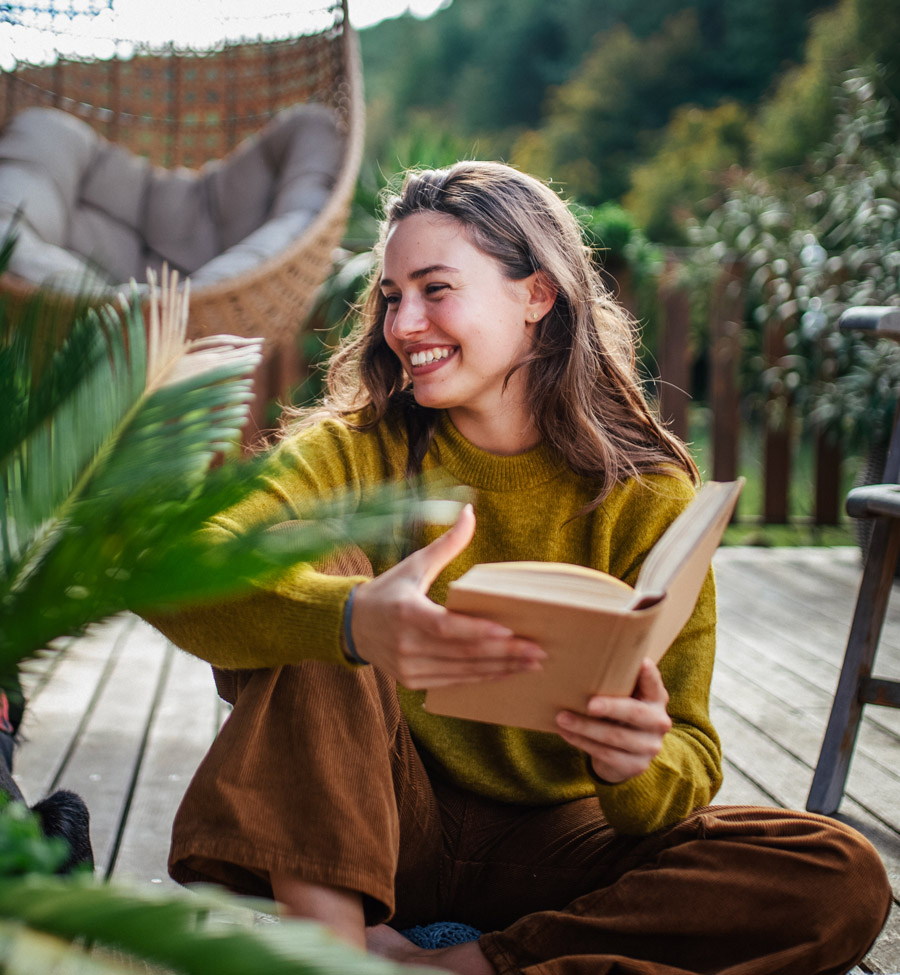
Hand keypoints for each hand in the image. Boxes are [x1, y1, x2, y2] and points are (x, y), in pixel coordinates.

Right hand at [350, 504, 546, 688]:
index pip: (447, 627)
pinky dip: (481, 678)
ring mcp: (408, 667)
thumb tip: (470, 511)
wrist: (352, 625)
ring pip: (462, 673)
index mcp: (406, 612)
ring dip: (499, 670)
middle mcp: (405, 644)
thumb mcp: (415, 564)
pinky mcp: (411, 682)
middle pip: (462, 653)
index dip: (479, 631)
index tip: (512, 633)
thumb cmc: (389, 590)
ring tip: (531, 665)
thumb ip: (447, 544)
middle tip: (538, 652)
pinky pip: (452, 682)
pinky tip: (505, 673)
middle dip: (504, 654)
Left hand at [555, 659, 671, 783]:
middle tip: (588, 704)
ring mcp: (650, 746)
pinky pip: (605, 754)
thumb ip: (617, 680)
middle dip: (610, 707)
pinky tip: (566, 733)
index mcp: (656, 697)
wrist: (626, 754)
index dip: (648, 673)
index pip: (654, 681)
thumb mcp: (625, 696)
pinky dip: (582, 742)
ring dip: (585, 727)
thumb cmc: (620, 712)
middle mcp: (659, 721)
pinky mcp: (636, 765)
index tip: (640, 662)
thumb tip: (581, 660)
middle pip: (634, 713)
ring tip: (562, 718)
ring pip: (615, 736)